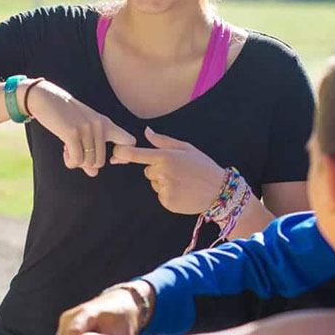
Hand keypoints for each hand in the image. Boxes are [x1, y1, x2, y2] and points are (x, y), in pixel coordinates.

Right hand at [25, 80, 135, 176]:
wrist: (47, 98)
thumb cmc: (65, 116)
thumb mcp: (82, 132)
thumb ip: (90, 152)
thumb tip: (93, 173)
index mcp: (106, 123)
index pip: (130, 142)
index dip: (124, 156)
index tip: (112, 159)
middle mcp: (100, 125)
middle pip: (100, 161)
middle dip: (86, 163)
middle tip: (75, 154)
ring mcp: (87, 128)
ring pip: (88, 162)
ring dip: (76, 162)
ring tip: (68, 151)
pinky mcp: (72, 132)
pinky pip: (77, 160)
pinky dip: (70, 162)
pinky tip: (64, 152)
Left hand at [110, 127, 225, 213]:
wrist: (219, 191)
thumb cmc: (203, 166)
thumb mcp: (186, 148)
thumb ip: (163, 141)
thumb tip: (146, 132)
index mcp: (166, 157)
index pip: (137, 154)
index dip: (123, 153)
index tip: (115, 153)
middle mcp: (162, 173)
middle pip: (147, 171)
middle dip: (158, 170)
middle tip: (178, 171)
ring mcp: (164, 188)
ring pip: (154, 184)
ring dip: (163, 183)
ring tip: (182, 182)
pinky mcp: (167, 202)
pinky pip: (160, 196)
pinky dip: (168, 194)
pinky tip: (183, 191)